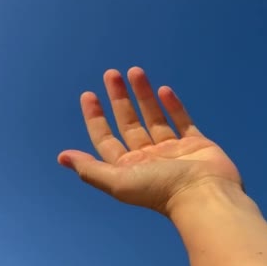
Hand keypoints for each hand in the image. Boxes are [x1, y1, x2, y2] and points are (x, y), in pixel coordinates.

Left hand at [57, 67, 242, 214]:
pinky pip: (182, 121)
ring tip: (135, 71)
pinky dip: (173, 106)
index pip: (107, 139)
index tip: (88, 95)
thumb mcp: (118, 181)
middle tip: (111, 74)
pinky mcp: (196, 144)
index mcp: (129, 168)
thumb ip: (91, 169)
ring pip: (154, 117)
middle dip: (119, 99)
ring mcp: (174, 150)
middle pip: (129, 123)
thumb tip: (62, 157)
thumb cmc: (160, 190)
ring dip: (144, 95)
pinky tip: (163, 90)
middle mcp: (150, 158)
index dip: (96, 118)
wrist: (204, 195)